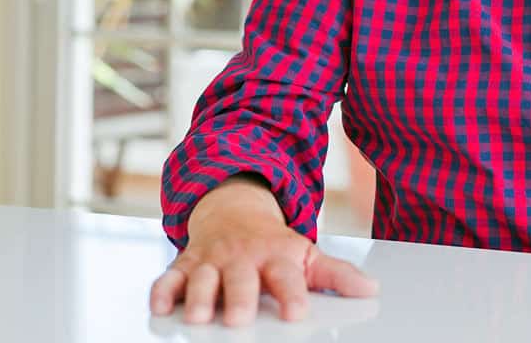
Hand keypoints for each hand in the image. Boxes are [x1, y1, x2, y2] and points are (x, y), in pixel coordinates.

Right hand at [149, 175, 378, 325]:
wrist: (235, 212)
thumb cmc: (273, 245)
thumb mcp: (308, 255)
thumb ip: (337, 275)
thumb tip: (370, 290)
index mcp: (276, 257)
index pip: (287, 277)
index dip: (292, 294)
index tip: (297, 313)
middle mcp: (242, 258)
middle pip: (240, 279)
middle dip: (238, 297)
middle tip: (239, 319)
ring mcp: (211, 261)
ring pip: (202, 279)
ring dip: (198, 297)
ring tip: (198, 318)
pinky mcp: (185, 265)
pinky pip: (169, 277)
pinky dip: (162, 290)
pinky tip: (160, 305)